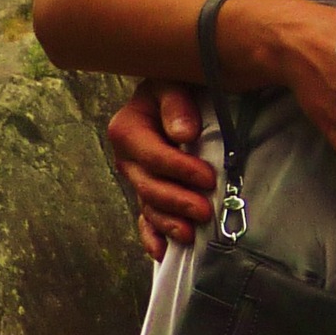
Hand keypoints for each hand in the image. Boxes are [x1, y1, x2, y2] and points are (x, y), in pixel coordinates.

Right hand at [109, 81, 214, 259]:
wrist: (178, 94)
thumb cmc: (178, 85)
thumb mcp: (173, 82)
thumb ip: (176, 103)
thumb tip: (183, 134)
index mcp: (127, 129)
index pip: (152, 156)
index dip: (179, 169)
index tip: (208, 178)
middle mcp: (128, 158)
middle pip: (149, 187)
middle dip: (178, 201)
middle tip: (205, 211)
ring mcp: (137, 179)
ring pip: (149, 207)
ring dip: (169, 223)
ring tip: (192, 233)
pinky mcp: (148, 194)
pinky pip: (145, 220)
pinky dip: (152, 237)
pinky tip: (162, 252)